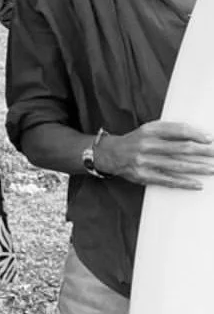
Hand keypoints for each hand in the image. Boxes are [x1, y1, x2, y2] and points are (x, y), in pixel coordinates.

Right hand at [97, 121, 213, 188]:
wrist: (110, 154)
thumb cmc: (135, 141)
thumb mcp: (149, 130)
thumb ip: (168, 132)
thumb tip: (195, 137)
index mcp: (150, 130)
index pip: (177, 130)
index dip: (195, 134)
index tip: (208, 138)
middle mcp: (147, 145)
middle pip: (180, 148)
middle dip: (201, 152)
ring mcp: (145, 162)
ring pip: (177, 165)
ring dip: (197, 168)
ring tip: (212, 168)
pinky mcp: (143, 176)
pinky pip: (168, 180)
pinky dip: (184, 183)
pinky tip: (197, 183)